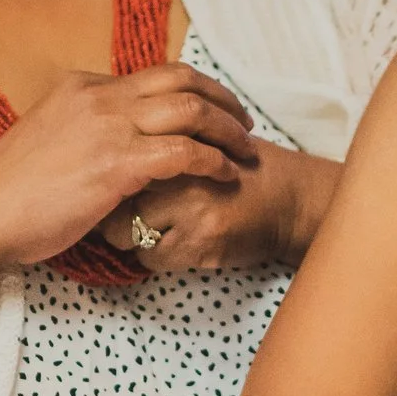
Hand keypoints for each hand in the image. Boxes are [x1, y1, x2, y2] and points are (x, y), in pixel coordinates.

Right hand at [0, 65, 258, 268]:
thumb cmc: (8, 193)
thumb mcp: (47, 141)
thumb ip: (82, 132)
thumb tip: (106, 144)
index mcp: (82, 87)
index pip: (153, 77)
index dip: (192, 93)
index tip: (213, 113)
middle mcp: (100, 97)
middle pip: (182, 80)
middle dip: (222, 99)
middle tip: (244, 122)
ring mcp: (109, 127)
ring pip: (191, 110)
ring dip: (227, 129)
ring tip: (247, 150)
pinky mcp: (117, 163)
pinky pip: (185, 152)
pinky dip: (214, 161)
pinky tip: (227, 175)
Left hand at [103, 140, 339, 273]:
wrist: (292, 198)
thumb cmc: (242, 167)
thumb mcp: (203, 137)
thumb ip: (160, 139)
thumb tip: (104, 153)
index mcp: (176, 139)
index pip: (114, 161)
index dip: (107, 180)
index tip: (111, 188)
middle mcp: (180, 170)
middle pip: (111, 198)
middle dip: (113, 210)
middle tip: (132, 212)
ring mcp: (189, 208)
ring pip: (125, 233)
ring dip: (135, 236)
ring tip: (161, 227)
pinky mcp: (200, 242)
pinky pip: (152, 258)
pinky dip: (160, 255)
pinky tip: (182, 242)